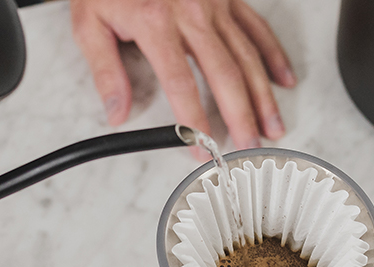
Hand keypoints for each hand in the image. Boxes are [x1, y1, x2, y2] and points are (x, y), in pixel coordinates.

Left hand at [70, 0, 294, 151]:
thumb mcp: (90, 22)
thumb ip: (105, 70)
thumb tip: (117, 112)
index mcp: (156, 22)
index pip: (180, 84)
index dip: (193, 121)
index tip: (199, 147)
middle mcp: (192, 13)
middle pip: (224, 75)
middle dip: (239, 116)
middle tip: (246, 147)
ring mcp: (216, 5)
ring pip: (247, 56)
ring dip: (262, 95)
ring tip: (271, 127)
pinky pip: (257, 28)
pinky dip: (273, 55)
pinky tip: (283, 80)